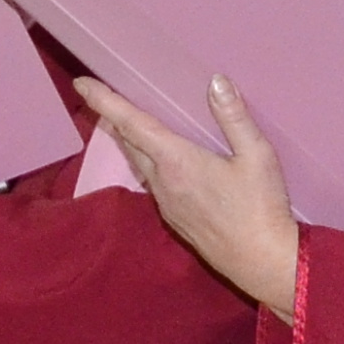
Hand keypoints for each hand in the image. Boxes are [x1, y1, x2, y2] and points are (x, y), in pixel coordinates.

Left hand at [76, 78, 304, 314]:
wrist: (261, 262)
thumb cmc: (261, 208)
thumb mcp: (258, 155)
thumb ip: (234, 116)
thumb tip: (216, 82)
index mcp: (177, 161)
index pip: (132, 123)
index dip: (104, 101)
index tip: (81, 83)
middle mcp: (163, 182)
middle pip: (128, 142)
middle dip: (112, 116)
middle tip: (102, 95)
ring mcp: (166, 203)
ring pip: (138, 163)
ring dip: (128, 140)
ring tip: (126, 121)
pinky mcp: (174, 218)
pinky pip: (151, 181)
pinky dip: (145, 161)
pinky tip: (159, 159)